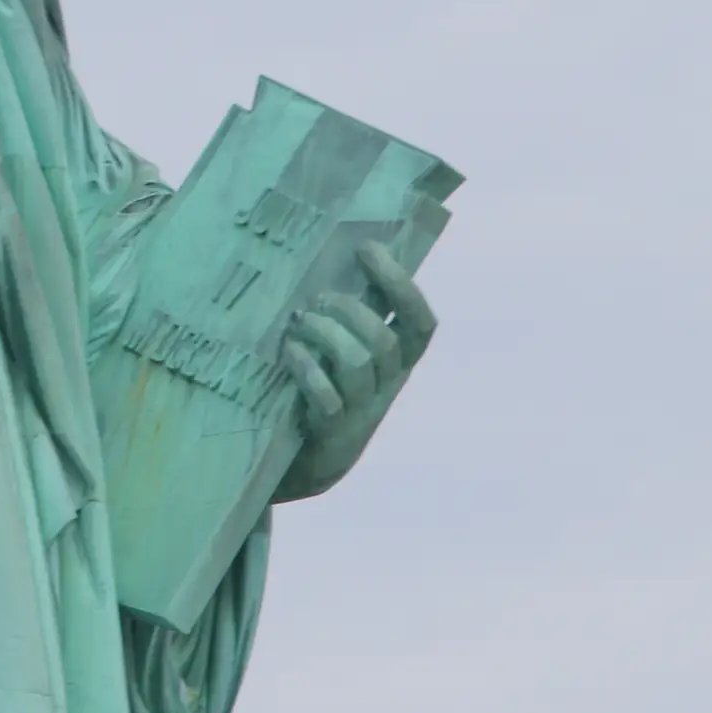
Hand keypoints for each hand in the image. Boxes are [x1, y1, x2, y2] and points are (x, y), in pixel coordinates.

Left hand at [273, 241, 435, 503]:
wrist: (303, 464)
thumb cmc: (320, 391)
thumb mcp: (344, 355)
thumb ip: (348, 318)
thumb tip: (334, 252)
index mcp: (396, 364)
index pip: (420, 324)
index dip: (401, 284)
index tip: (367, 248)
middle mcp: (385, 387)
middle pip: (385, 342)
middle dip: (350, 310)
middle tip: (317, 298)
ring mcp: (361, 413)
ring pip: (358, 364)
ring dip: (326, 334)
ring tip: (299, 322)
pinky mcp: (331, 434)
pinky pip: (327, 397)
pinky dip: (307, 369)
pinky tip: (290, 354)